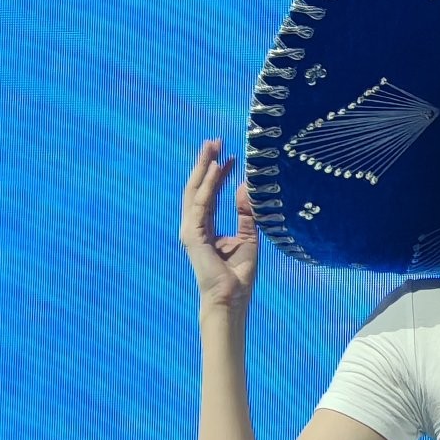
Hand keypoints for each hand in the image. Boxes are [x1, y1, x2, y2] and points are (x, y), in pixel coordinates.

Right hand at [179, 139, 258, 310]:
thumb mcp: (248, 238)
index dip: (219, 174)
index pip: (209, 194)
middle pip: (198, 187)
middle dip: (205, 163)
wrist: (231, 299)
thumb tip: (247, 188)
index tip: (231, 156)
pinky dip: (208, 185)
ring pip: (196, 190)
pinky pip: (201, 203)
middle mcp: (194, 226)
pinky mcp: (192, 235)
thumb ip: (246, 214)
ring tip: (214, 146)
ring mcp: (190, 230)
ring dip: (204, 167)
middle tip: (215, 140)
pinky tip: (216, 168)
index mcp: (205, 228)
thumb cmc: (238, 275)